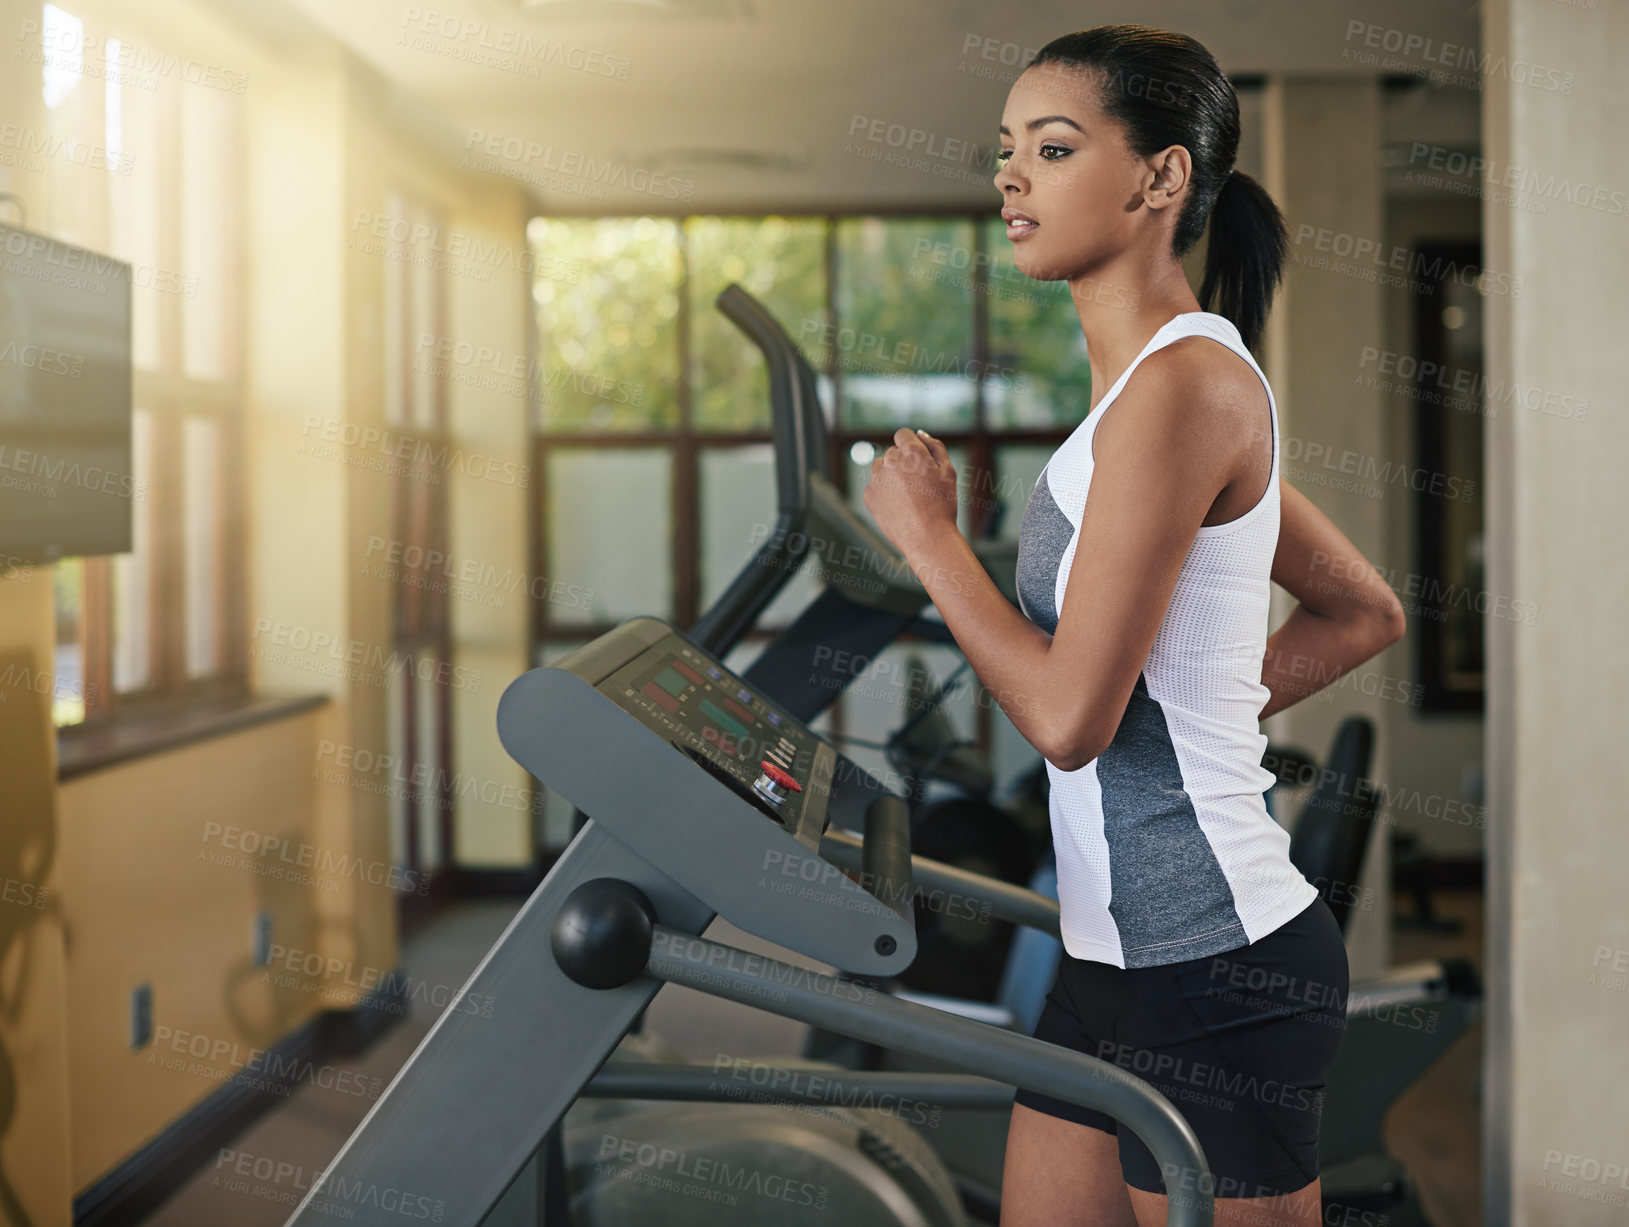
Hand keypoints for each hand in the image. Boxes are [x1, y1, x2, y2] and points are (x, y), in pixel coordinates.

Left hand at [862, 427, 960, 559]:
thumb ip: (935, 446)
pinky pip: (875, 487)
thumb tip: (920, 433)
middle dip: (903, 463)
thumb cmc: (942, 504)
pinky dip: (884, 493)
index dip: (911, 445)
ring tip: (907, 496)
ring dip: (890, 476)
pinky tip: (899, 506)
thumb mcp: (948, 471)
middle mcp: (890, 460)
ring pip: (881, 468)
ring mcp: (877, 478)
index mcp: (911, 451)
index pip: (902, 434)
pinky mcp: (869, 495)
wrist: (927, 537)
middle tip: (918, 486)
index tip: (917, 461)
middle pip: (892, 453)